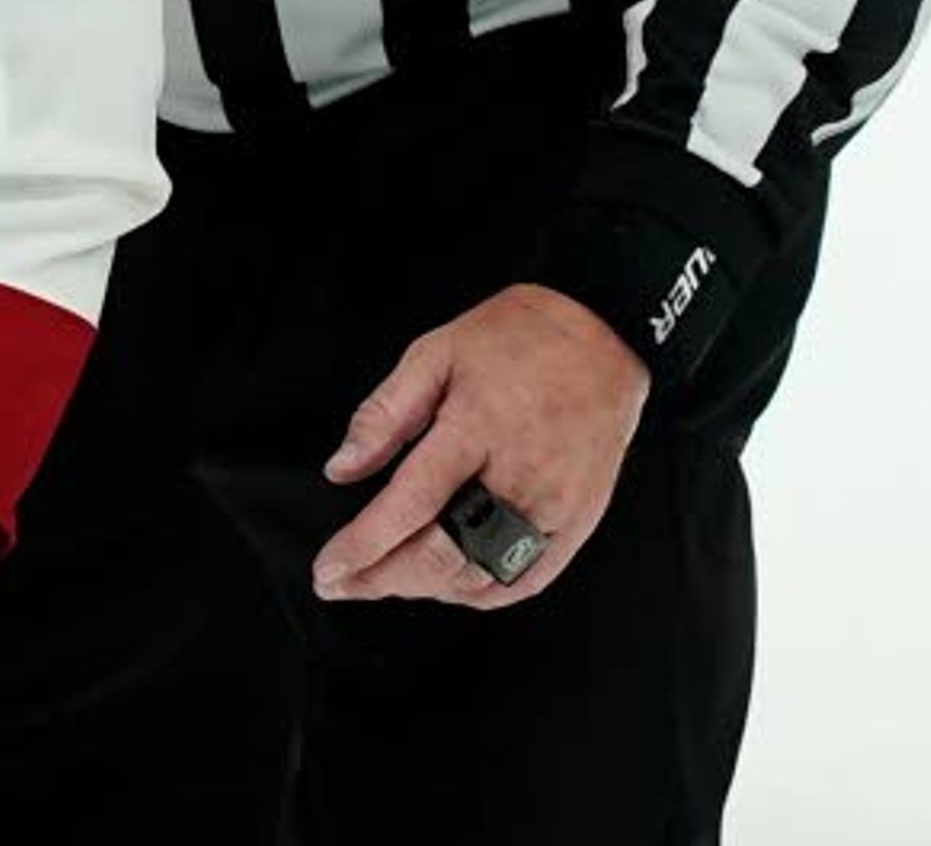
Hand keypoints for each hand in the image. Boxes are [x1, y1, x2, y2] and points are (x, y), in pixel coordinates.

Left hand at [309, 282, 647, 608]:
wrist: (602, 335)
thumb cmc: (520, 339)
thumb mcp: (435, 352)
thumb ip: (385, 414)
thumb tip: (343, 467)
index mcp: (477, 428)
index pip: (411, 504)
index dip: (364, 545)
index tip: (329, 570)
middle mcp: (519, 475)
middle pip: (443, 554)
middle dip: (382, 579)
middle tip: (343, 583)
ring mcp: (554, 506)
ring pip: (480, 577)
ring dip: (425, 589)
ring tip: (384, 580)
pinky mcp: (577, 523)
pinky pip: (525, 582)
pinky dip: (478, 595)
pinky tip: (447, 586)